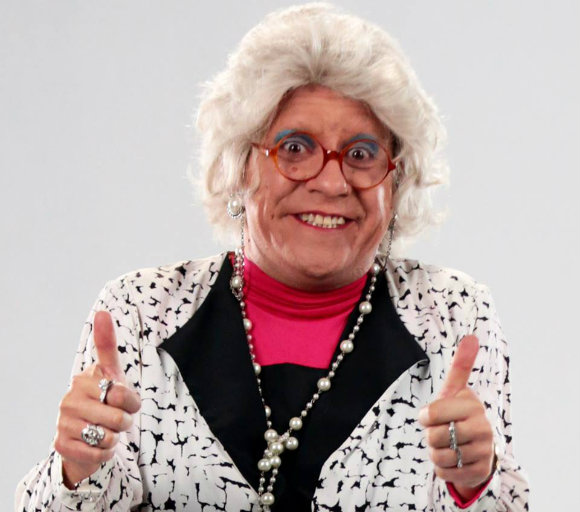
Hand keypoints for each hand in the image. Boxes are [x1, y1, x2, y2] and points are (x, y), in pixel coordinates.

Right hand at [55, 311, 140, 487]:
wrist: (84, 435)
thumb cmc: (104, 400)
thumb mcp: (111, 373)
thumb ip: (107, 345)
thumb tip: (101, 311)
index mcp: (83, 380)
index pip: (122, 394)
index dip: (131, 402)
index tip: (123, 401)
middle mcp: (69, 399)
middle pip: (118, 418)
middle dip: (124, 422)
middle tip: (116, 419)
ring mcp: (63, 423)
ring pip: (108, 437)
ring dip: (114, 438)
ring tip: (105, 431)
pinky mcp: (61, 446)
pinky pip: (98, 454)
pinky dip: (105, 453)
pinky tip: (97, 446)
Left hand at [418, 335, 493, 497]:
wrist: (477, 446)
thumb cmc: (458, 413)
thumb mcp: (456, 390)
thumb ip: (461, 365)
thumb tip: (471, 336)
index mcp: (473, 406)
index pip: (432, 413)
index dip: (426, 416)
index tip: (431, 415)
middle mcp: (483, 429)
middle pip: (433, 437)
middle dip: (431, 435)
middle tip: (442, 431)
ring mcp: (483, 452)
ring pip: (438, 456)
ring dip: (435, 452)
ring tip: (447, 445)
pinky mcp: (478, 473)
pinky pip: (444, 472)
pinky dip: (442, 468)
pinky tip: (453, 459)